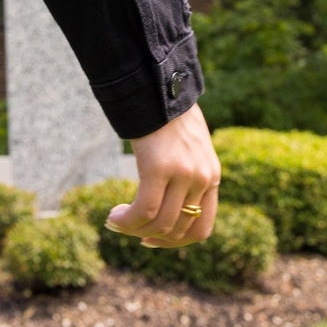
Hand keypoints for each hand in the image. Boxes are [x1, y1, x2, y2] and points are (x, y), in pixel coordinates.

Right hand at [107, 102, 218, 248]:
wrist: (159, 85)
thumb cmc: (169, 113)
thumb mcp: (190, 146)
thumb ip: (188, 172)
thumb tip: (171, 199)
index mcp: (212, 176)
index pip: (201, 228)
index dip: (176, 242)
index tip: (152, 239)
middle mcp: (202, 178)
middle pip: (178, 229)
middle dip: (151, 236)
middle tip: (128, 229)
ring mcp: (182, 174)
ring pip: (160, 224)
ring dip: (135, 229)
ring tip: (116, 221)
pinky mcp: (159, 168)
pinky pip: (144, 210)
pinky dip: (128, 220)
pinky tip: (114, 217)